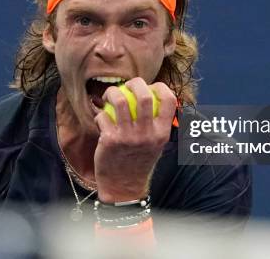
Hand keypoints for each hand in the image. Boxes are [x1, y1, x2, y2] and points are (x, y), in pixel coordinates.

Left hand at [93, 77, 176, 202]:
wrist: (123, 187)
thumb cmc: (139, 161)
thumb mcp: (156, 145)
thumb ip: (156, 123)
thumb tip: (152, 96)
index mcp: (162, 133)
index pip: (169, 100)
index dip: (160, 87)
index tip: (151, 86)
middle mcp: (147, 134)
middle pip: (144, 96)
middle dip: (135, 83)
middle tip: (128, 85)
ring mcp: (128, 137)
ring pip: (119, 101)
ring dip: (112, 92)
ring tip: (110, 95)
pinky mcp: (109, 140)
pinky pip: (103, 116)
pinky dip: (100, 114)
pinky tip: (101, 118)